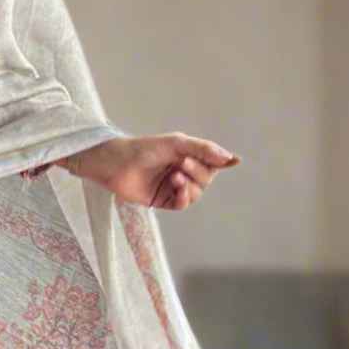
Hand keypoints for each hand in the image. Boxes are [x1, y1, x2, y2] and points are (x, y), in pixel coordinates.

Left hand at [63, 133, 240, 209]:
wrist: (117, 163)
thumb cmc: (144, 148)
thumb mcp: (177, 143)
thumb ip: (204, 149)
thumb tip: (231, 158)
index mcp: (187, 155)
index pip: (212, 161)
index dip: (220, 162)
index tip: (231, 162)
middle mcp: (182, 171)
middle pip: (206, 178)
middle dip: (198, 171)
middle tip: (182, 163)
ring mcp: (173, 187)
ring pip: (196, 192)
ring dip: (189, 184)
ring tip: (174, 175)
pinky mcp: (163, 201)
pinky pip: (182, 204)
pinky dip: (183, 197)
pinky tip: (176, 187)